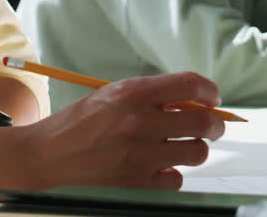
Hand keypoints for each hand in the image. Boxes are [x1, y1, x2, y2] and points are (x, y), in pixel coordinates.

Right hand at [17, 72, 225, 189]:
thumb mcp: (115, 93)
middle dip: (215, 123)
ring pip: (197, 152)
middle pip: (203, 122)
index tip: (213, 98)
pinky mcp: (137, 180)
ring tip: (186, 145)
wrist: (51, 154)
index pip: (190, 85)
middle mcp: (141, 122)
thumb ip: (153, 94)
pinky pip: (177, 180)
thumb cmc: (83, 120)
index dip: (209, 91)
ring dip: (197, 148)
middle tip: (213, 125)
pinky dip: (174, 174)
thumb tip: (194, 101)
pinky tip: (163, 166)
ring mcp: (141, 154)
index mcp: (134, 93)